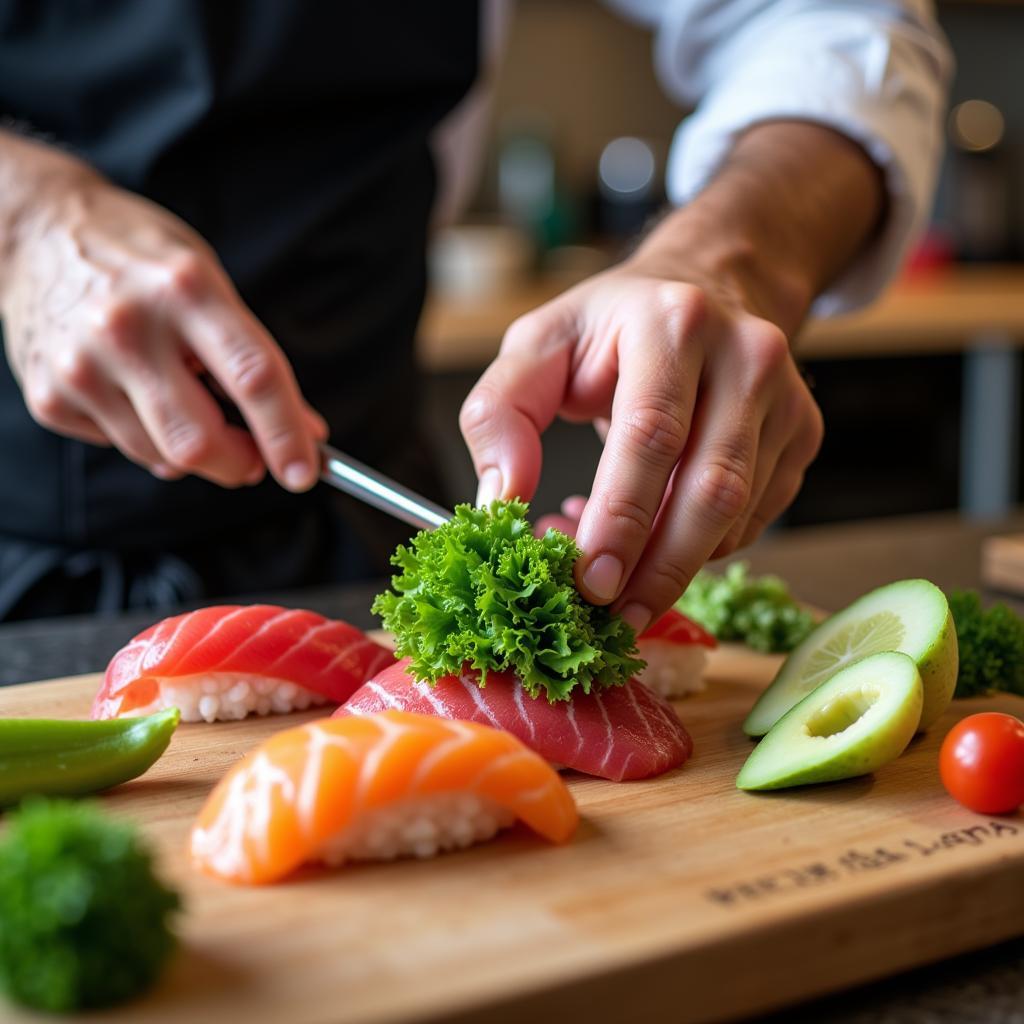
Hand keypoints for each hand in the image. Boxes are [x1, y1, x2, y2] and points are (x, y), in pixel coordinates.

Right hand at [0, 151, 324, 488]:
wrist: (38, 231)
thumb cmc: (139, 260)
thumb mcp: (208, 283)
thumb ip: (253, 359)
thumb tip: (303, 428)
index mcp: (185, 289)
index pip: (253, 377)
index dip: (286, 433)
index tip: (304, 470)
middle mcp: (128, 327)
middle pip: (200, 440)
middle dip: (239, 463)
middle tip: (252, 459)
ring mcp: (82, 365)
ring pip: (162, 456)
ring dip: (191, 451)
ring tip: (182, 403)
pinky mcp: (50, 395)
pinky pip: (120, 448)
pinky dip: (143, 438)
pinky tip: (134, 393)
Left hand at [461, 121, 884, 630]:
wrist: (701, 290)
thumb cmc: (610, 329)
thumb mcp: (536, 346)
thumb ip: (500, 415)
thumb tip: (501, 501)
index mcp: (672, 323)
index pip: (652, 436)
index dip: (622, 517)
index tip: (590, 582)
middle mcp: (746, 355)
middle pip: (711, 487)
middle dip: (660, 568)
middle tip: (614, 618)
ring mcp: (786, 398)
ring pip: (739, 513)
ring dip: (677, 564)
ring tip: (622, 582)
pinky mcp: (802, 434)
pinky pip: (755, 517)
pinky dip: (703, 548)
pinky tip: (657, 542)